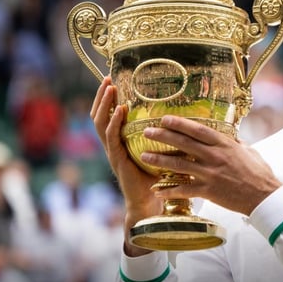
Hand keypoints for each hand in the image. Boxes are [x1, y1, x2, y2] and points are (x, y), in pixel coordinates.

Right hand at [90, 76, 160, 256]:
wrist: (150, 202)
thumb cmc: (157, 177)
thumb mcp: (159, 151)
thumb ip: (163, 135)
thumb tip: (183, 116)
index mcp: (120, 141)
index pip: (108, 115)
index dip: (108, 98)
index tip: (112, 80)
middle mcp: (113, 145)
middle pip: (99, 115)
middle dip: (102, 96)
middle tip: (107, 79)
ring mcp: (113, 152)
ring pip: (101, 123)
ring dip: (105, 105)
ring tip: (110, 89)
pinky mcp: (117, 160)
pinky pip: (112, 138)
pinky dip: (114, 123)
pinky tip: (120, 111)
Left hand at [140, 115, 282, 215]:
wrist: (265, 196)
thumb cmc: (260, 173)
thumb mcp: (249, 151)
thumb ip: (236, 143)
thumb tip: (229, 136)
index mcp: (225, 144)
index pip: (198, 130)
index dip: (180, 123)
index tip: (165, 119)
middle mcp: (215, 157)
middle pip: (184, 143)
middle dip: (163, 136)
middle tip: (147, 132)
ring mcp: (211, 174)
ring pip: (179, 165)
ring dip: (159, 160)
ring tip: (144, 156)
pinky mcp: (209, 191)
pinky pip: (185, 190)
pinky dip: (169, 191)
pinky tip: (157, 190)